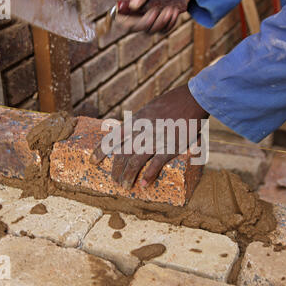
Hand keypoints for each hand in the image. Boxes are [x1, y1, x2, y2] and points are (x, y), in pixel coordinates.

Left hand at [90, 85, 208, 189]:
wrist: (192, 99)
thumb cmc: (173, 102)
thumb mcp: (151, 108)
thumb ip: (142, 121)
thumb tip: (134, 129)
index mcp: (136, 121)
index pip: (113, 138)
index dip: (101, 151)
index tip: (92, 161)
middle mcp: (142, 132)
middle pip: (122, 154)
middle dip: (116, 169)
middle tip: (114, 180)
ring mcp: (155, 140)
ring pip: (135, 162)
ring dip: (128, 176)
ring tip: (124, 186)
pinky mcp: (170, 147)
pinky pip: (156, 164)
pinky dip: (149, 175)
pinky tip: (143, 185)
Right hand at [117, 0, 191, 32]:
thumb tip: (133, 6)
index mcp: (129, 4)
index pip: (123, 20)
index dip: (133, 22)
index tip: (151, 13)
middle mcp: (136, 15)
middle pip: (137, 28)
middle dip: (151, 22)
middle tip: (161, 10)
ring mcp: (147, 21)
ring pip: (150, 31)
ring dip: (162, 22)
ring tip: (171, 8)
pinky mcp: (159, 26)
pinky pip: (162, 31)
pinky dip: (170, 23)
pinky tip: (175, 11)